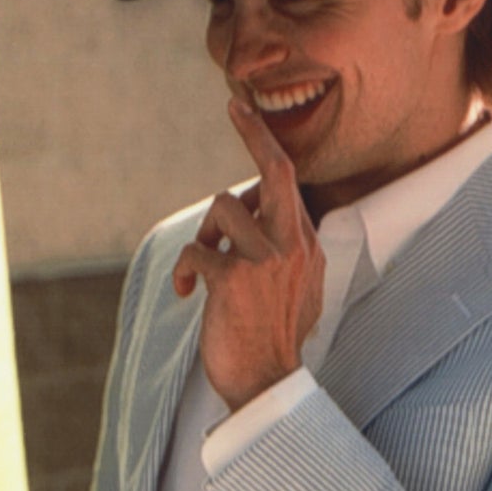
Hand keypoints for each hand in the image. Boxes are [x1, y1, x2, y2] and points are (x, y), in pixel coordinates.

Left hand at [171, 91, 325, 409]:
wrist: (268, 386)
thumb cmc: (275, 341)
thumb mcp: (299, 291)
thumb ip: (289, 252)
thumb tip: (266, 217)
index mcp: (308, 246)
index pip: (289, 184)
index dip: (264, 146)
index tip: (245, 112)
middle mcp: (294, 246)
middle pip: (275, 171)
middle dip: (253, 132)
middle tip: (234, 104)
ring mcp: (266, 261)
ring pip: (223, 209)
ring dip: (204, 235)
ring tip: (200, 269)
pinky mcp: (232, 279)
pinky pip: (194, 251)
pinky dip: (183, 270)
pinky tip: (185, 293)